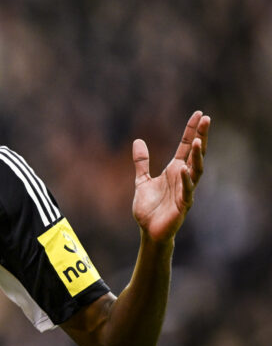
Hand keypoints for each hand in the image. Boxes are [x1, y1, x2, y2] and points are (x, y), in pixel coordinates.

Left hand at [132, 111, 210, 242]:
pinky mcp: (183, 205)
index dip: (191, 130)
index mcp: (175, 170)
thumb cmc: (149, 208)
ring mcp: (185, 191)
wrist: (149, 231)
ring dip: (198, 156)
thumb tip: (138, 140)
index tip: (199, 114)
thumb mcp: (141, 180)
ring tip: (198, 141)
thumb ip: (141, 162)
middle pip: (196, 154)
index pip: (186, 147)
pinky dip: (186, 181)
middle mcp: (183, 177)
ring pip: (196, 170)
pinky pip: (187, 191)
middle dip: (201, 137)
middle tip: (207, 119)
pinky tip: (184, 170)